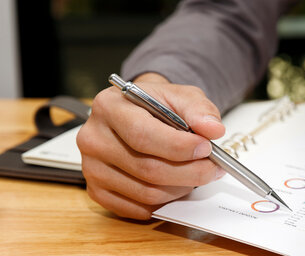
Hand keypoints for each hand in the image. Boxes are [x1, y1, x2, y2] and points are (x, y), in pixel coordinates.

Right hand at [77, 73, 225, 219]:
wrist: (137, 114)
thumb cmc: (156, 105)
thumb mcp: (180, 95)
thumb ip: (198, 109)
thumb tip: (213, 129)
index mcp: (109, 106)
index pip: (143, 135)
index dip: (179, 147)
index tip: (206, 148)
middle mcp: (93, 138)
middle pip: (147, 168)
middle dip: (190, 172)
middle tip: (212, 167)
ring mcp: (91, 168)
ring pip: (146, 192)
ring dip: (180, 188)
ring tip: (196, 174)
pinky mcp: (96, 191)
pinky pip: (137, 208)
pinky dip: (164, 201)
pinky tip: (176, 185)